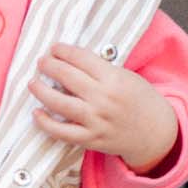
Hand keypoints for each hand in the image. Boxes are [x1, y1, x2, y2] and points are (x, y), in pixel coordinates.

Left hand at [29, 42, 178, 171]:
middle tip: (41, 61)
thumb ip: (101, 70)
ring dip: (41, 91)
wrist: (155, 132)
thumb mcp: (126, 77)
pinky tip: (37, 113)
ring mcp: (95, 120)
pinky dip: (46, 123)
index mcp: (114, 79)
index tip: (54, 48)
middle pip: (67, 77)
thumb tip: (69, 62)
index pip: (81, 58)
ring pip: (59, 103)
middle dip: (49, 66)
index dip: (63, 51)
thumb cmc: (139, 100)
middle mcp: (103, 99)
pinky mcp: (90, 139)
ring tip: (32, 83)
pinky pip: (62, 132)